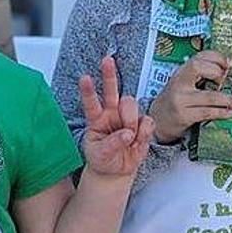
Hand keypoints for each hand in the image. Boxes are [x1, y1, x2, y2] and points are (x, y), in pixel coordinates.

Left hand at [79, 57, 154, 177]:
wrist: (116, 172)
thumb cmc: (103, 159)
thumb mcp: (100, 155)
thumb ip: (112, 144)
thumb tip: (127, 133)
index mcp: (96, 119)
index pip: (91, 102)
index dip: (88, 90)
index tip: (84, 78)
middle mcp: (111, 114)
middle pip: (112, 90)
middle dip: (109, 74)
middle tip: (107, 60)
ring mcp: (127, 118)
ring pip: (131, 104)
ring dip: (130, 120)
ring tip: (129, 138)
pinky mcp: (142, 125)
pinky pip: (147, 121)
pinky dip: (144, 132)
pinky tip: (137, 141)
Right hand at [148, 50, 231, 143]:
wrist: (157, 121)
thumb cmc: (175, 100)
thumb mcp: (183, 84)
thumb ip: (200, 78)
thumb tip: (228, 74)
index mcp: (181, 72)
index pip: (198, 56)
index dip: (216, 57)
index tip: (228, 63)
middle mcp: (179, 83)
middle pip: (197, 67)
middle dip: (217, 71)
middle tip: (228, 79)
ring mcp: (180, 100)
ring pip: (209, 96)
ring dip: (229, 99)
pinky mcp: (184, 116)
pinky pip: (208, 113)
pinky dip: (222, 112)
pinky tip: (231, 112)